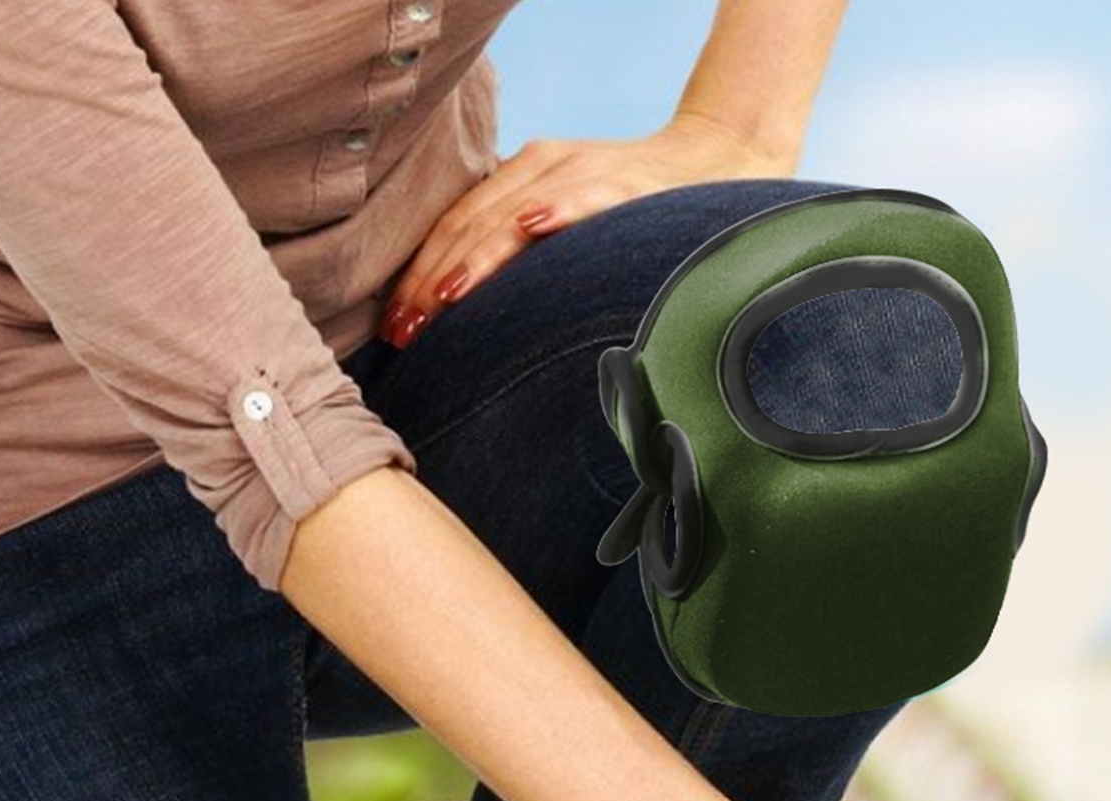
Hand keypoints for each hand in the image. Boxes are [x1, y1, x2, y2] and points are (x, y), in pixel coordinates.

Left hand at [379, 110, 795, 348]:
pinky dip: (561, 209)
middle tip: (406, 330)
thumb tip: (468, 323)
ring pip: (514, 212)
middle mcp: (542, 168)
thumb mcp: (565, 230)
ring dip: (477, 255)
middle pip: (471, 223)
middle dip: (433, 279)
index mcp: (520, 181)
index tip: (396, 328)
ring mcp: (583, 171)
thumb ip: (521, 260)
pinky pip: (589, 194)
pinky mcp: (628, 181)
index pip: (455, 228)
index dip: (419, 275)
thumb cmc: (632, 212)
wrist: (715, 160)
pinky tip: (535, 226)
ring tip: (444, 297)